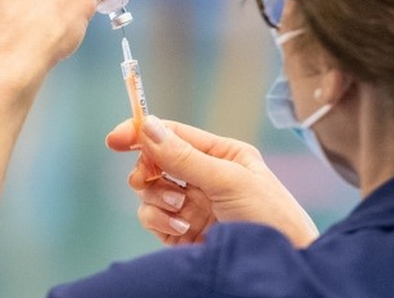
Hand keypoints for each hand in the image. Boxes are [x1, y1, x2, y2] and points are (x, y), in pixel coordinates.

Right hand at [106, 117, 319, 247]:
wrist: (279, 265)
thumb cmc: (270, 217)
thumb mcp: (229, 180)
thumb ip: (186, 157)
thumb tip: (149, 127)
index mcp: (222, 154)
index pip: (174, 134)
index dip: (143, 132)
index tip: (115, 139)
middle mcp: (204, 177)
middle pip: (155, 162)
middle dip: (148, 170)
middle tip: (148, 178)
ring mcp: (192, 205)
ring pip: (149, 191)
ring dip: (157, 199)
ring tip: (181, 210)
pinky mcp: (181, 232)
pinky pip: (152, 217)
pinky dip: (160, 221)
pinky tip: (182, 229)